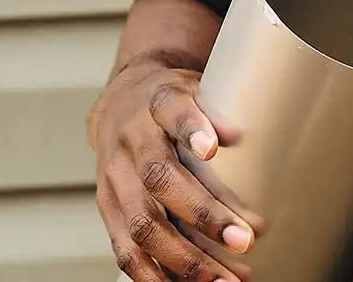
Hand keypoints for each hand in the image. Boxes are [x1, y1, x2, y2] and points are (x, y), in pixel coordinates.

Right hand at [88, 60, 255, 281]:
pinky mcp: (107, 209)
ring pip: (142, 223)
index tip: (213, 147)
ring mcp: (113, 178)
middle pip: (159, 179)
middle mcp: (130, 141)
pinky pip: (125, 249)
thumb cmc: (174, 103)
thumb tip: (237, 135)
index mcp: (157, 102)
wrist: (121, 103)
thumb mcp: (198, 89)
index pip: (172, 110)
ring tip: (223, 281)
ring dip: (184, 259)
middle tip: (244, 240)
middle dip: (203, 214)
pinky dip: (154, 275)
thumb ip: (218, 110)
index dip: (191, 127)